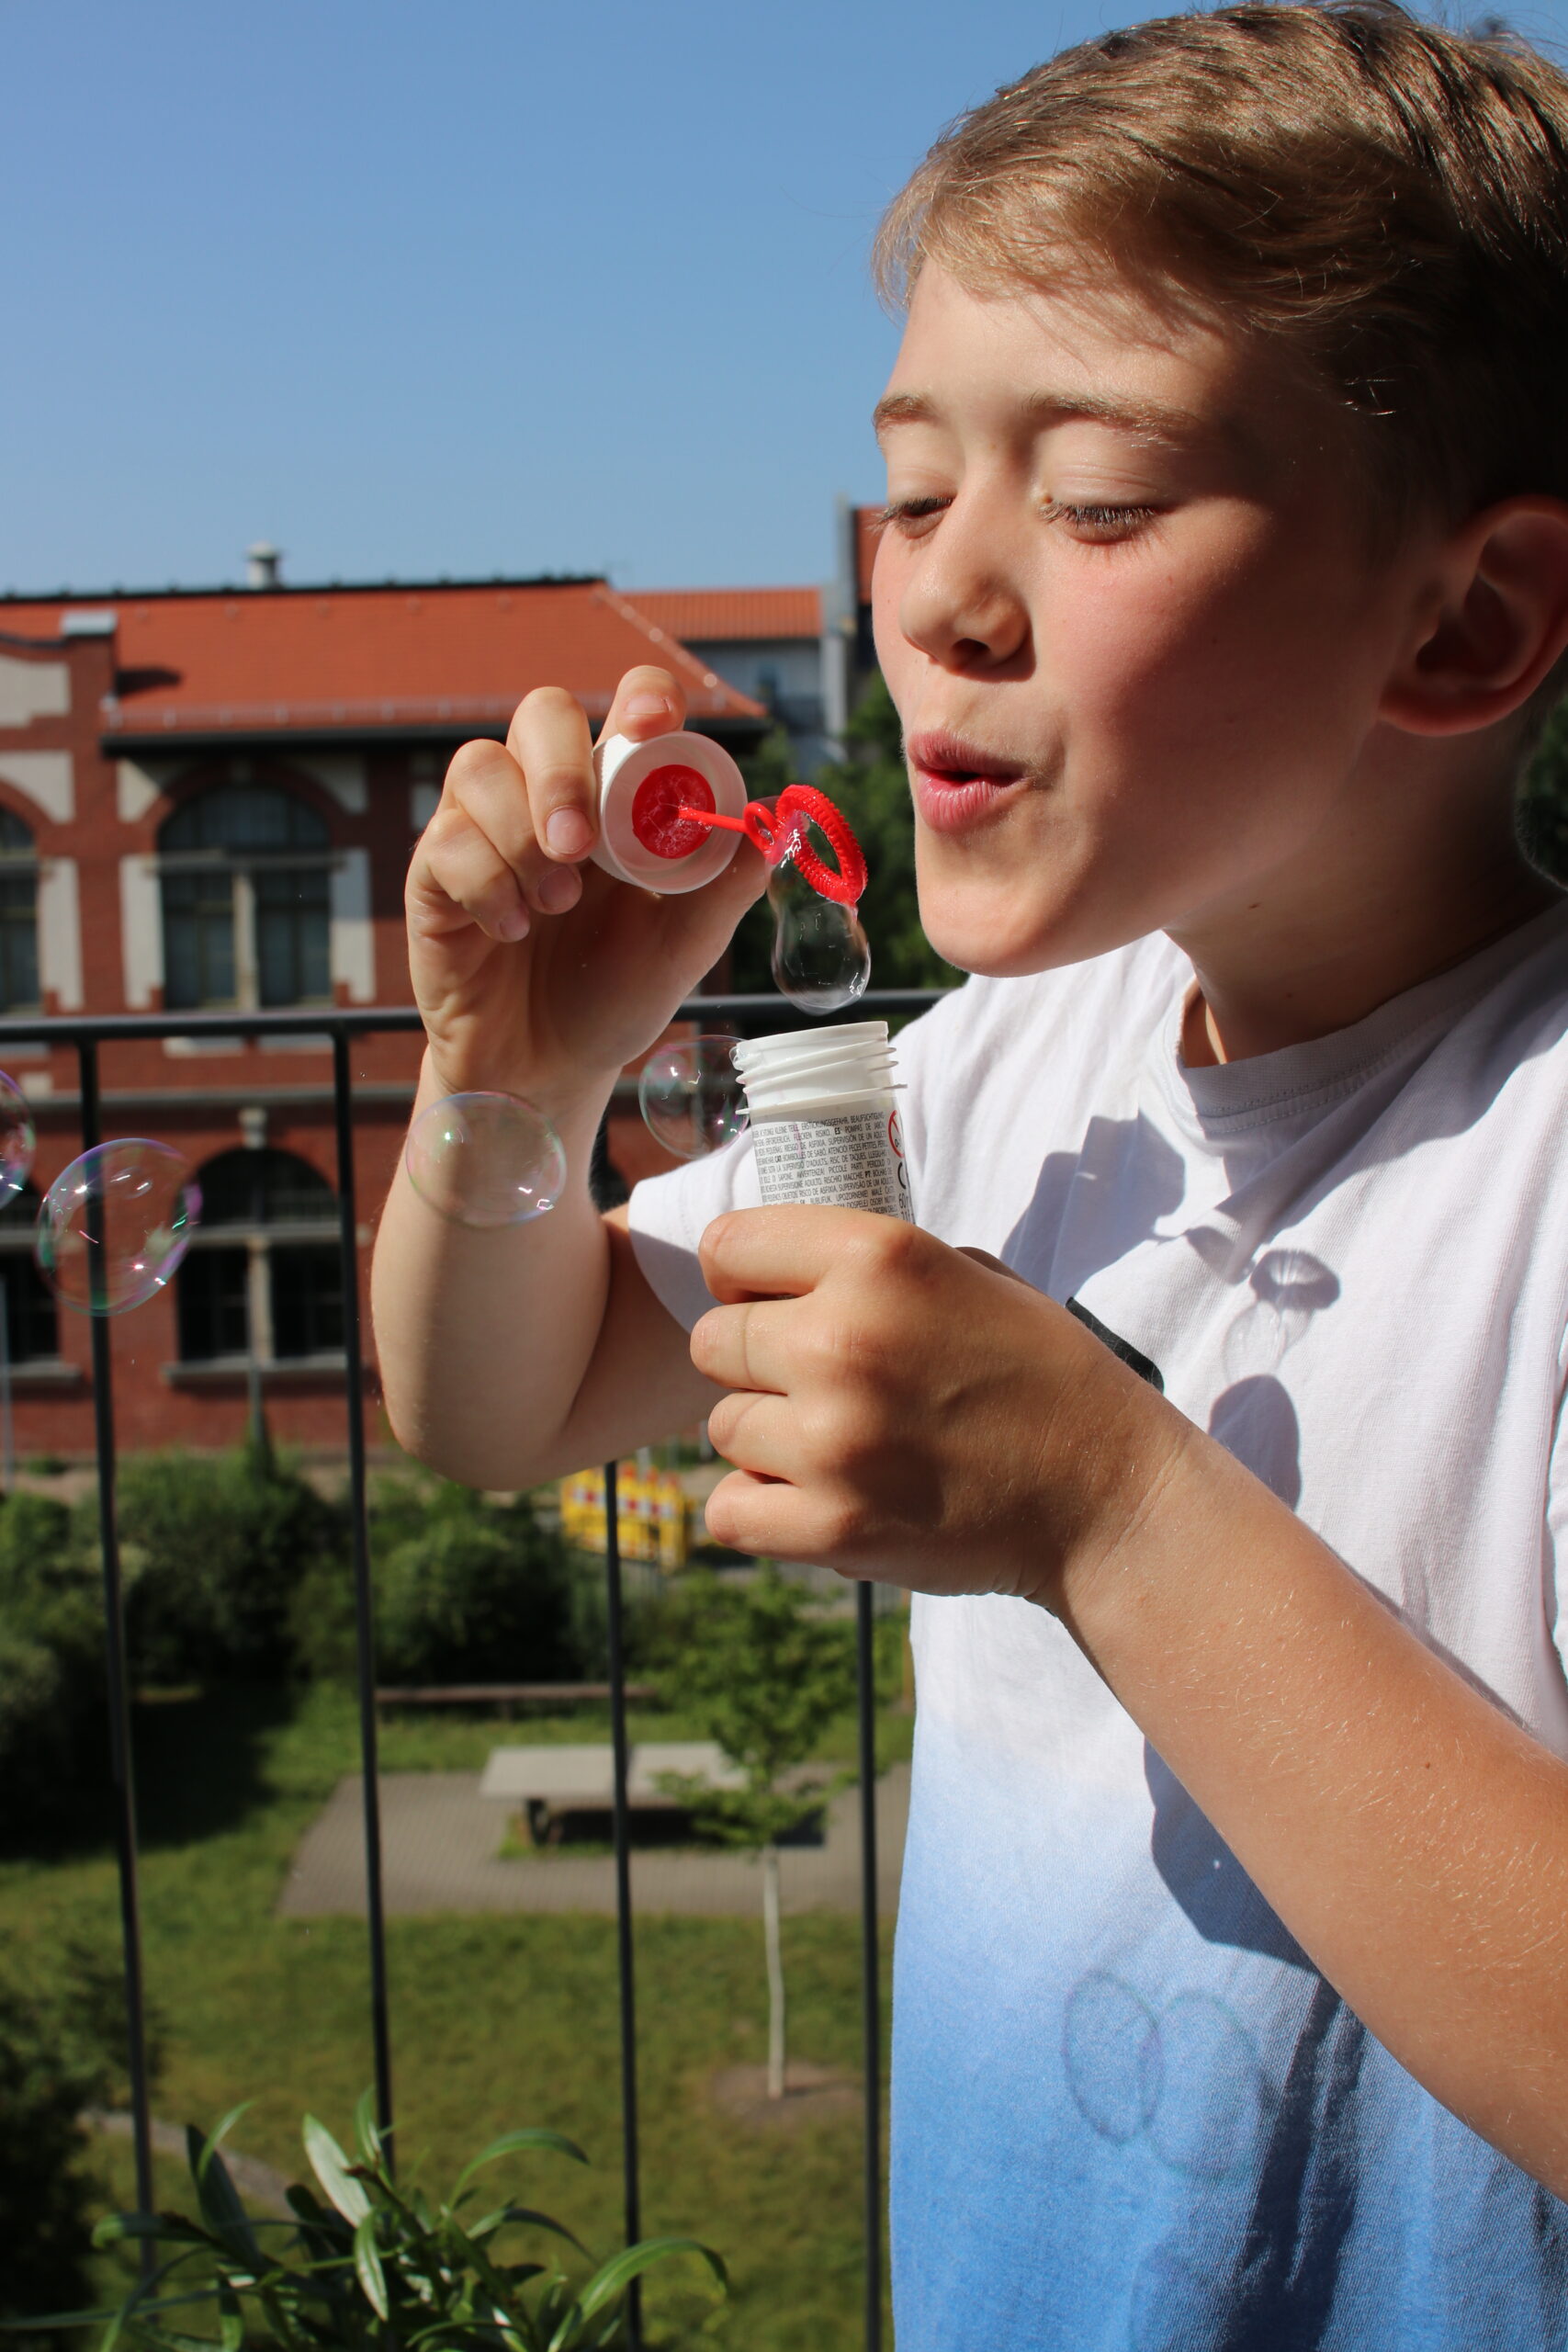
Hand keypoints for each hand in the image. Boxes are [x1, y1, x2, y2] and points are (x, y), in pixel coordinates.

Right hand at [406, 667, 765, 1110]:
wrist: (547, 1069)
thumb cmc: (614, 995)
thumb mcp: (683, 948)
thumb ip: (722, 887)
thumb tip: (769, 825)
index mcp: (619, 798)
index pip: (629, 711)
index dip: (641, 698)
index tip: (653, 722)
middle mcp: (549, 795)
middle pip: (542, 713)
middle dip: (560, 772)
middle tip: (578, 847)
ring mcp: (486, 827)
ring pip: (479, 766)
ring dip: (521, 835)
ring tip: (553, 906)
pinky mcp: (436, 872)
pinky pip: (446, 843)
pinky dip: (487, 886)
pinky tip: (512, 931)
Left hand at [691, 1206, 1188, 1601]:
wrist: (1107, 1495)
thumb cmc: (1043, 1377)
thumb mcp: (971, 1275)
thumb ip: (869, 1267)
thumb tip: (777, 1273)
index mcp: (879, 1259)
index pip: (725, 1246)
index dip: (742, 1278)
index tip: (770, 1302)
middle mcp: (843, 1339)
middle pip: (713, 1342)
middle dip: (755, 1362)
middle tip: (817, 1385)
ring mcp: (832, 1440)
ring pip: (721, 1428)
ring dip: (766, 1439)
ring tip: (837, 1446)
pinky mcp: (833, 1526)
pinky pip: (728, 1510)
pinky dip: (760, 1511)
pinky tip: (815, 1499)